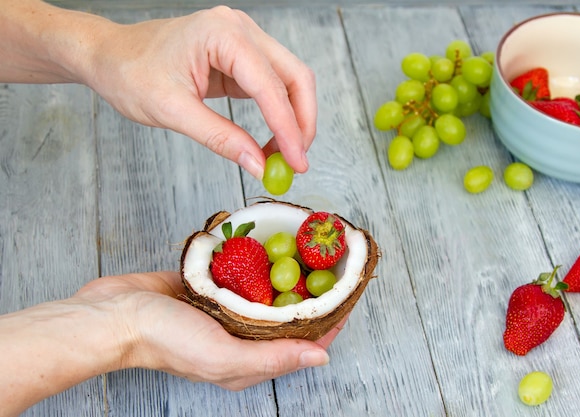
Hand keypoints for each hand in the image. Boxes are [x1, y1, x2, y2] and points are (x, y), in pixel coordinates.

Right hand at [74, 271, 336, 389]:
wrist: (114, 314)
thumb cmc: (166, 341)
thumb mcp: (225, 357)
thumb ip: (273, 357)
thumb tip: (322, 357)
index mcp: (250, 358)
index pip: (305, 339)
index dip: (332, 318)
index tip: (351, 291)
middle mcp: (242, 334)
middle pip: (290, 312)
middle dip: (314, 289)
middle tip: (334, 260)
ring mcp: (226, 307)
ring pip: (267, 289)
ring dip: (288, 271)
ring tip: (310, 247)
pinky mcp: (210, 284)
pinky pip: (241, 269)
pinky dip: (257, 258)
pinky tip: (271, 241)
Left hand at [85, 6, 315, 178]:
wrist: (110, 55)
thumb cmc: (130, 72)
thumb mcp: (172, 111)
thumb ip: (220, 137)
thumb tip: (259, 165)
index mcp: (221, 34)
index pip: (269, 85)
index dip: (288, 128)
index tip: (296, 162)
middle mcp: (240, 29)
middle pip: (294, 76)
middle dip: (301, 122)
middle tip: (297, 161)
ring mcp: (243, 40)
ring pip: (290, 80)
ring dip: (294, 119)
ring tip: (284, 155)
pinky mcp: (241, 56)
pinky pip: (272, 85)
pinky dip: (278, 114)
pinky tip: (272, 140)